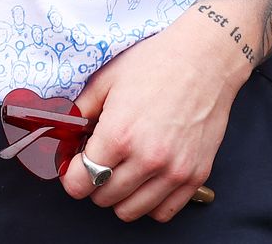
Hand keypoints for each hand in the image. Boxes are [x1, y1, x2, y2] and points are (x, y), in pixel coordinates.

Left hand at [59, 9, 250, 221]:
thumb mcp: (107, 79)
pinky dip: (149, 202)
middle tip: (100, 160)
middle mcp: (146, 159)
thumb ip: (80, 111)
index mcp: (118, 135)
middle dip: (93, 182)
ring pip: (130, 211)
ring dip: (120, 195)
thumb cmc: (156, 63)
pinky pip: (162, 212)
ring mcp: (173, 172)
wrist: (205, 59)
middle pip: (102, 198)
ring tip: (123, 170)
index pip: (79, 183)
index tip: (75, 166)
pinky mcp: (195, 176)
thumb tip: (66, 135)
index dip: (71, 176)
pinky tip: (147, 179)